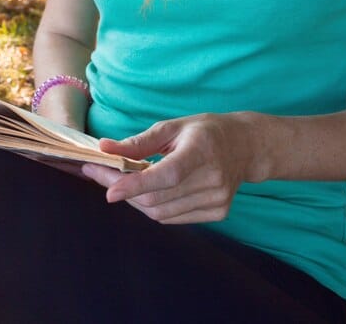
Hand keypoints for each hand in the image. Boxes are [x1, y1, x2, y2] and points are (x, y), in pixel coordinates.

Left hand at [80, 113, 262, 223]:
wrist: (245, 147)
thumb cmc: (204, 132)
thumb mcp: (171, 127)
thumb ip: (138, 142)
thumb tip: (104, 148)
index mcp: (201, 152)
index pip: (166, 176)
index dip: (134, 185)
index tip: (107, 190)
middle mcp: (212, 180)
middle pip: (157, 198)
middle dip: (123, 189)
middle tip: (100, 174)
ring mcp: (217, 200)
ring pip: (160, 213)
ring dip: (135, 200)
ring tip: (124, 181)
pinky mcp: (218, 213)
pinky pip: (172, 218)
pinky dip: (153, 207)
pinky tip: (149, 191)